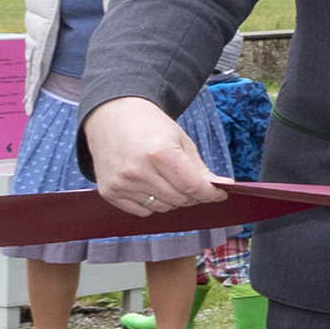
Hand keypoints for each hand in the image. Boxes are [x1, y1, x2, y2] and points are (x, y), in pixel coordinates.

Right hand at [82, 98, 219, 219]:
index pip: (193, 186)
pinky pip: (142, 211)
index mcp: (160, 154)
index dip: (211, 194)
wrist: (111, 118)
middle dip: (194, 195)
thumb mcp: (181, 140)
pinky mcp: (109, 192)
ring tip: (170, 180)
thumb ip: (199, 168)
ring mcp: (121, 183)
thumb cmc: (149, 126)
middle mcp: (138, 171)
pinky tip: (151, 186)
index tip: (219, 194)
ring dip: (173, 200)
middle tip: (195, 185)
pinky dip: (152, 204)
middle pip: (179, 199)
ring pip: (162, 207)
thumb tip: (220, 187)